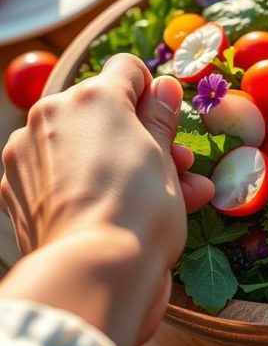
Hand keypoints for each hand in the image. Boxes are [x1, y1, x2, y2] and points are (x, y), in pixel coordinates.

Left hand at [0, 54, 213, 345]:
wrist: (92, 275)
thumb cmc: (139, 211)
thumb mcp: (165, 158)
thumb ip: (160, 117)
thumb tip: (163, 87)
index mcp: (93, 97)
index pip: (128, 70)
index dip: (153, 94)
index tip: (168, 124)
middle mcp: (50, 115)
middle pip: (101, 111)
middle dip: (139, 134)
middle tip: (174, 166)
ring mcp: (26, 154)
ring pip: (81, 145)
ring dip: (117, 163)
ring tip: (162, 198)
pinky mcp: (14, 191)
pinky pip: (58, 176)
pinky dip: (84, 187)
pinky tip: (118, 213)